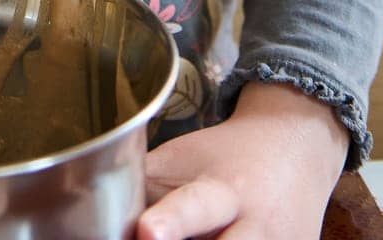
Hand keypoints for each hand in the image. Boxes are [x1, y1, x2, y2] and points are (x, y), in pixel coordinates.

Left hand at [138, 82, 348, 238]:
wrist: (297, 151)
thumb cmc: (225, 157)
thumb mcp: (184, 159)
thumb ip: (142, 186)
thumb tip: (84, 203)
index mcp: (225, 190)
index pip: (195, 208)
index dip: (171, 224)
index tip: (147, 232)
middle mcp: (258, 228)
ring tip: (161, 239)